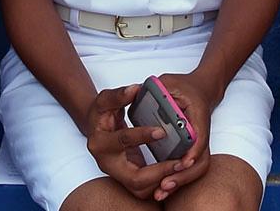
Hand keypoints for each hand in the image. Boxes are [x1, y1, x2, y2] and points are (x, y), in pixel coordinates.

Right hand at [82, 85, 184, 200]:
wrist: (97, 128)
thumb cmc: (101, 113)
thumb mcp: (105, 99)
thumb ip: (120, 94)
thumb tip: (136, 89)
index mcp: (99, 143)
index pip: (122, 141)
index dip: (142, 136)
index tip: (161, 130)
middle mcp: (107, 164)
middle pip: (135, 178)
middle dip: (159, 171)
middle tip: (180, 162)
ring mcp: (117, 175)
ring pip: (142, 189)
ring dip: (163, 180)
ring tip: (182, 166)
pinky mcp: (127, 180)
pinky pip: (146, 189)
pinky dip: (161, 182)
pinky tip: (175, 170)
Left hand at [146, 72, 218, 200]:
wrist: (199, 90)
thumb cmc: (183, 87)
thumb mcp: (170, 82)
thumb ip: (158, 90)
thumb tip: (141, 97)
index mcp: (197, 116)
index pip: (199, 136)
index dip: (193, 150)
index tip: (184, 161)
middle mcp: (200, 133)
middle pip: (200, 160)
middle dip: (184, 174)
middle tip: (166, 184)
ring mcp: (197, 143)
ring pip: (196, 168)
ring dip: (180, 181)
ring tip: (161, 191)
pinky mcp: (190, 150)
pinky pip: (187, 168)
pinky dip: (177, 179)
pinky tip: (161, 189)